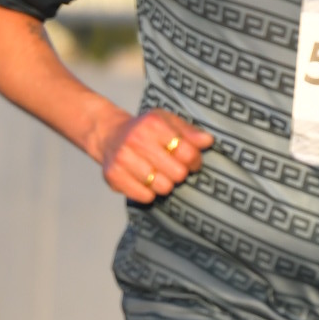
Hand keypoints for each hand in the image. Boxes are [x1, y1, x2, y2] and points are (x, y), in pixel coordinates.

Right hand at [95, 105, 213, 199]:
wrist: (110, 135)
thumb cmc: (145, 130)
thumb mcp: (168, 122)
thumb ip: (190, 132)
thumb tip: (208, 141)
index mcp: (153, 123)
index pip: (188, 153)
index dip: (195, 161)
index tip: (190, 161)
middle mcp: (136, 139)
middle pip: (177, 173)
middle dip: (180, 173)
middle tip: (173, 169)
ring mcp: (123, 158)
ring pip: (162, 187)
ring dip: (165, 184)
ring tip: (159, 175)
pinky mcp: (113, 175)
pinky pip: (145, 197)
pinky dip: (149, 193)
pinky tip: (145, 182)